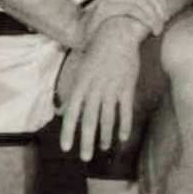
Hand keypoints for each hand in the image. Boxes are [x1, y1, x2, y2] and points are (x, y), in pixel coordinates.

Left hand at [57, 25, 141, 160]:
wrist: (117, 36)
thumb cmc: (97, 54)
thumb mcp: (81, 72)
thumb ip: (75, 94)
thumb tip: (64, 111)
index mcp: (81, 85)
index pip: (72, 114)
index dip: (68, 132)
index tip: (66, 148)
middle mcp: (95, 89)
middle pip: (90, 120)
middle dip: (87, 141)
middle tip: (85, 158)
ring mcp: (112, 89)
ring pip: (107, 118)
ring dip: (105, 136)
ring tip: (103, 148)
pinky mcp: (127, 88)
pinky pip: (125, 111)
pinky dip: (124, 125)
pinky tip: (123, 137)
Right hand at [84, 0, 169, 41]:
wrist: (83, 35)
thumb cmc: (108, 26)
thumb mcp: (125, 11)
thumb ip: (138, 1)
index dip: (164, 3)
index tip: (167, 17)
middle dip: (161, 10)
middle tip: (163, 26)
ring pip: (143, 2)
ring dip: (154, 18)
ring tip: (157, 31)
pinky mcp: (107, 7)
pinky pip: (133, 9)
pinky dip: (145, 19)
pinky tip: (149, 30)